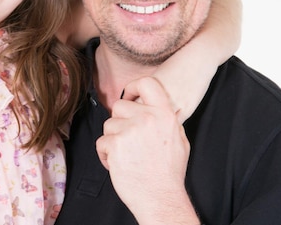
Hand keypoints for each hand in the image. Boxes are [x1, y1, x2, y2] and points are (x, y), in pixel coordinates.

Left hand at [96, 77, 197, 223]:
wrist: (161, 197)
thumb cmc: (169, 173)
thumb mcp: (179, 139)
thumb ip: (167, 120)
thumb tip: (157, 108)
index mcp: (164, 114)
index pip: (147, 83)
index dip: (134, 86)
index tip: (130, 96)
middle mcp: (147, 118)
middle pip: (119, 106)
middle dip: (120, 122)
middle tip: (129, 140)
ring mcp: (130, 131)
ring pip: (109, 125)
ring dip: (113, 139)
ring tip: (126, 156)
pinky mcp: (115, 145)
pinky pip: (101, 142)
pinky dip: (105, 154)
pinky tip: (118, 165)